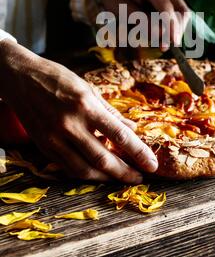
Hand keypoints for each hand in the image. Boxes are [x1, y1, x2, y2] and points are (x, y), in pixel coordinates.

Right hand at [0, 40, 157, 182]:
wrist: (21, 78)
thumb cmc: (58, 79)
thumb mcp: (88, 88)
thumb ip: (110, 112)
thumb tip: (133, 128)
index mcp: (85, 105)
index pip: (118, 134)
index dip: (138, 151)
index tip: (151, 163)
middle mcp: (70, 124)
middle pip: (102, 158)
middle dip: (125, 172)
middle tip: (140, 177)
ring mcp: (54, 137)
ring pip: (83, 169)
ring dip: (106, 178)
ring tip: (122, 178)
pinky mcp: (43, 146)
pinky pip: (67, 168)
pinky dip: (85, 174)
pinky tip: (99, 173)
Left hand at [95, 0, 189, 46]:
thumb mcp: (122, 8)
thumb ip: (141, 20)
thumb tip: (160, 34)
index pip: (167, 8)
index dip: (170, 27)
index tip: (169, 44)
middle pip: (182, 11)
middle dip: (175, 31)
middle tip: (164, 46)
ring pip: (183, 14)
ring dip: (175, 30)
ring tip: (161, 43)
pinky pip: (177, 15)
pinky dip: (171, 27)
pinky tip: (161, 35)